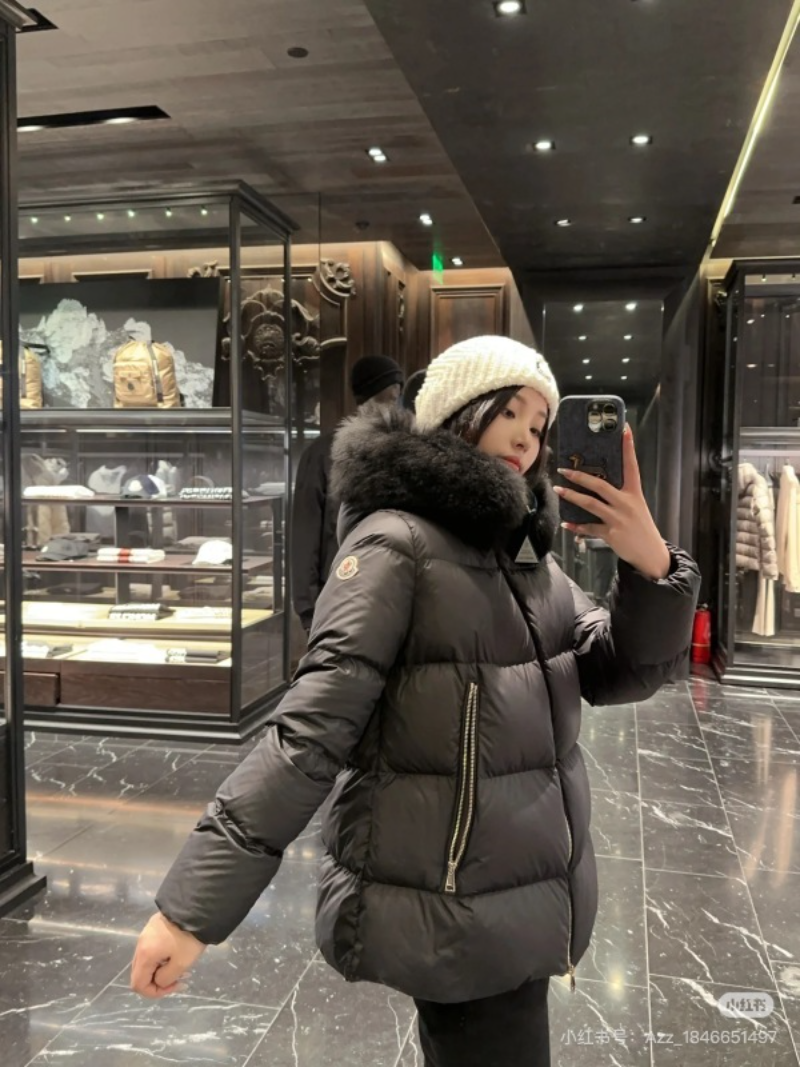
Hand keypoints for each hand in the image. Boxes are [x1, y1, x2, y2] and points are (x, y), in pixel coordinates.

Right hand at [130, 912, 206, 998]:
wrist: (195, 908)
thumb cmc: (188, 938)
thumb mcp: (181, 964)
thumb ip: (165, 979)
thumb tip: (159, 980)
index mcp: (144, 955)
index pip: (138, 984)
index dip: (154, 992)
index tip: (174, 985)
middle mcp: (140, 945)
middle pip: (141, 973)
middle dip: (159, 981)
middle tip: (179, 978)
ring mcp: (146, 934)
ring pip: (148, 962)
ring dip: (162, 969)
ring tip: (182, 967)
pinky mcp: (154, 927)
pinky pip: (152, 950)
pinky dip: (163, 957)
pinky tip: (178, 953)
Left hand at [554, 425, 670, 580]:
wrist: (651, 554)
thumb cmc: (641, 527)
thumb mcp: (636, 506)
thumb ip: (620, 494)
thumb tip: (597, 482)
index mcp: (635, 493)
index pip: (631, 465)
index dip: (628, 447)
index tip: (623, 429)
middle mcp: (627, 503)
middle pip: (600, 485)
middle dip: (580, 476)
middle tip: (564, 469)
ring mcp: (618, 519)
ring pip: (591, 504)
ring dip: (572, 497)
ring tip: (558, 490)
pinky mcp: (611, 534)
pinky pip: (589, 528)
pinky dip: (576, 526)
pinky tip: (566, 523)